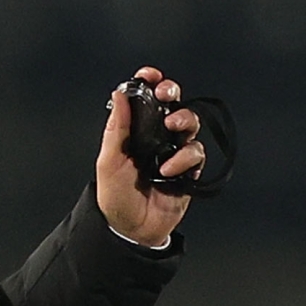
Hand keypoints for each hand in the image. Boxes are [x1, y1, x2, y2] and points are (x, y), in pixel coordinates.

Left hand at [95, 66, 204, 246]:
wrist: (131, 229)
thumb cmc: (115, 197)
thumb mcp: (109, 161)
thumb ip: (117, 128)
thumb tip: (118, 94)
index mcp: (135, 132)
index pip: (145, 100)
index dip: (150, 83)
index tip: (150, 76)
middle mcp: (156, 138)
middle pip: (172, 104)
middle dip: (172, 93)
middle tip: (168, 95)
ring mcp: (173, 153)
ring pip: (189, 124)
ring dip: (183, 121)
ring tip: (172, 129)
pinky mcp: (187, 171)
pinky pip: (196, 153)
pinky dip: (184, 158)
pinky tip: (169, 170)